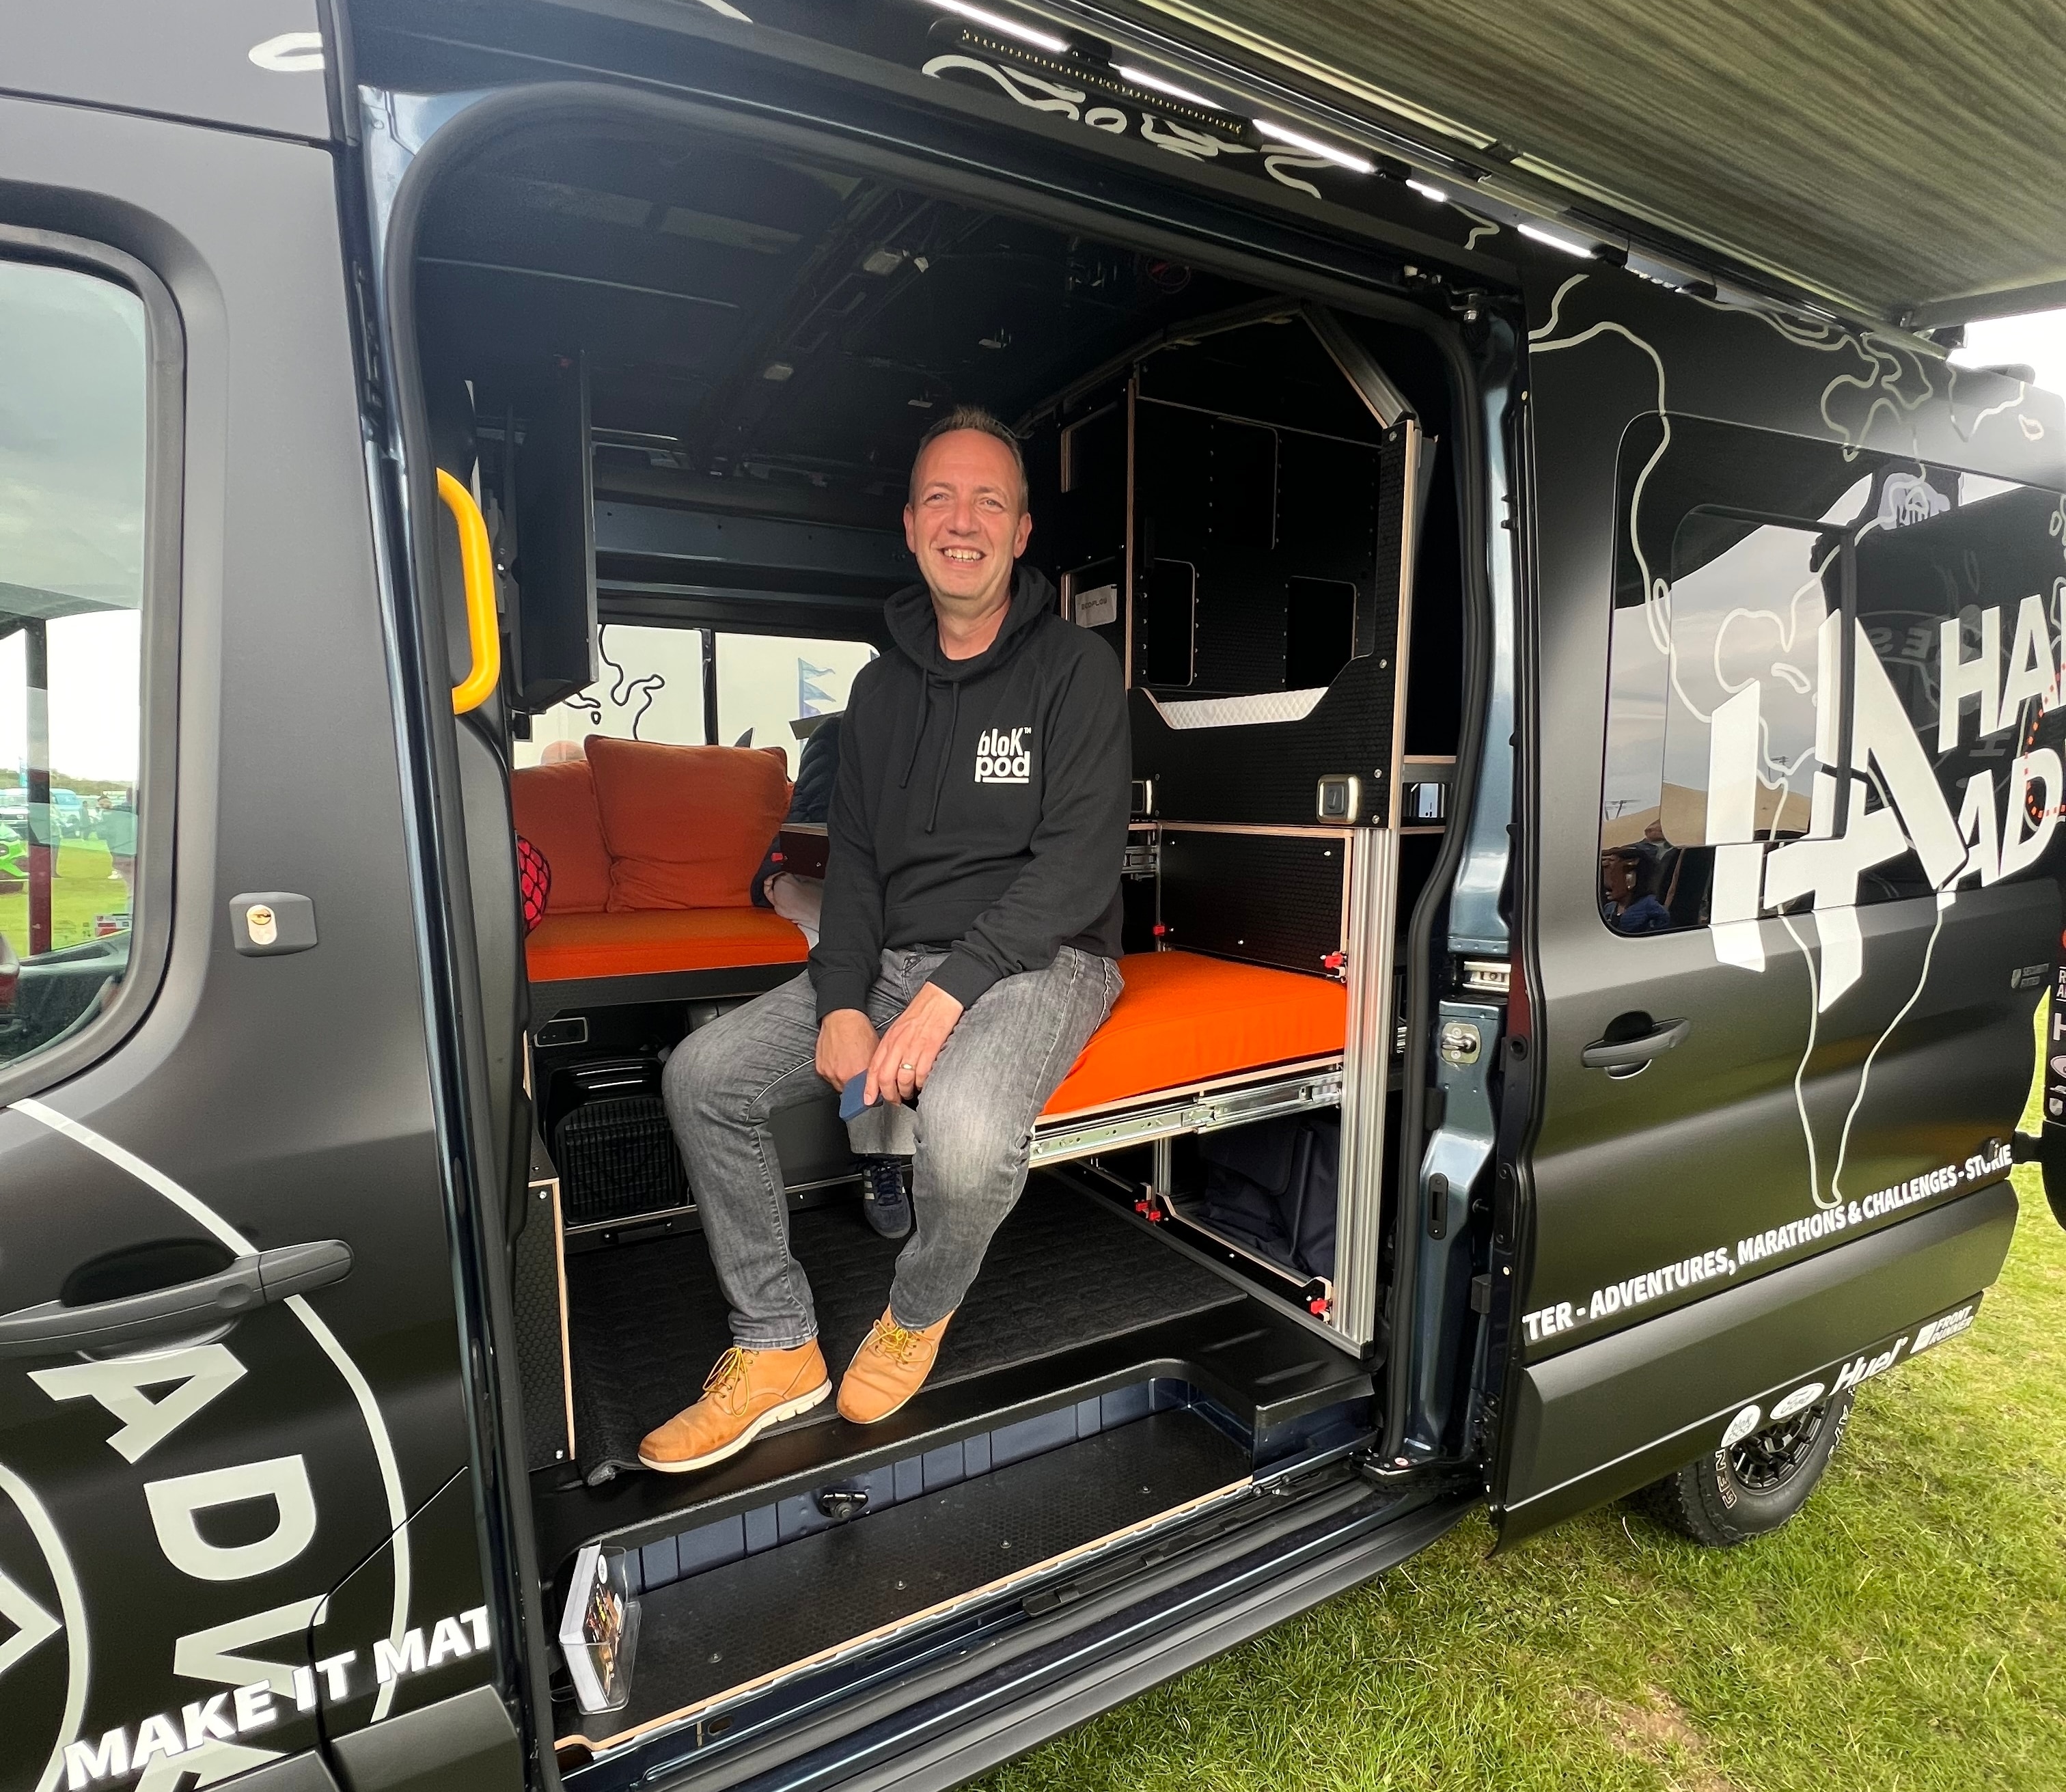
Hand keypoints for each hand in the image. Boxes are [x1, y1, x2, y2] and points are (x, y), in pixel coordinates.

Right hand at [816, 1009, 878, 1090]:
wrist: (842, 1017)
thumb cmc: (859, 1030)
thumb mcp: (875, 1051)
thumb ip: (874, 1070)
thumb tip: (876, 1080)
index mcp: (859, 1073)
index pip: (865, 1093)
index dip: (868, 1091)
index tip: (869, 1090)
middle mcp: (843, 1076)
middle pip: (851, 1092)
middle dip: (855, 1086)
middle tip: (857, 1074)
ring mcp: (830, 1073)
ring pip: (838, 1085)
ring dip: (844, 1080)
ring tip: (847, 1065)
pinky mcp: (820, 1068)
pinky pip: (828, 1077)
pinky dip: (833, 1072)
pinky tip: (838, 1061)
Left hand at [866, 982, 964, 1106]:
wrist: (939, 998)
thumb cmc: (920, 1014)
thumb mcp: (898, 1029)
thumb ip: (891, 1048)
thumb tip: (887, 1069)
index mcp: (889, 1040)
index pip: (874, 1068)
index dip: (870, 1087)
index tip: (869, 1100)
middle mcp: (898, 1045)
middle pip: (886, 1078)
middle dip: (889, 1095)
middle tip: (894, 1101)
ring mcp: (914, 1048)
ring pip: (903, 1079)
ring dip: (906, 1092)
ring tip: (909, 1094)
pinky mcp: (930, 1049)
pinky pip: (921, 1074)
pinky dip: (921, 1084)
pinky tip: (922, 1084)